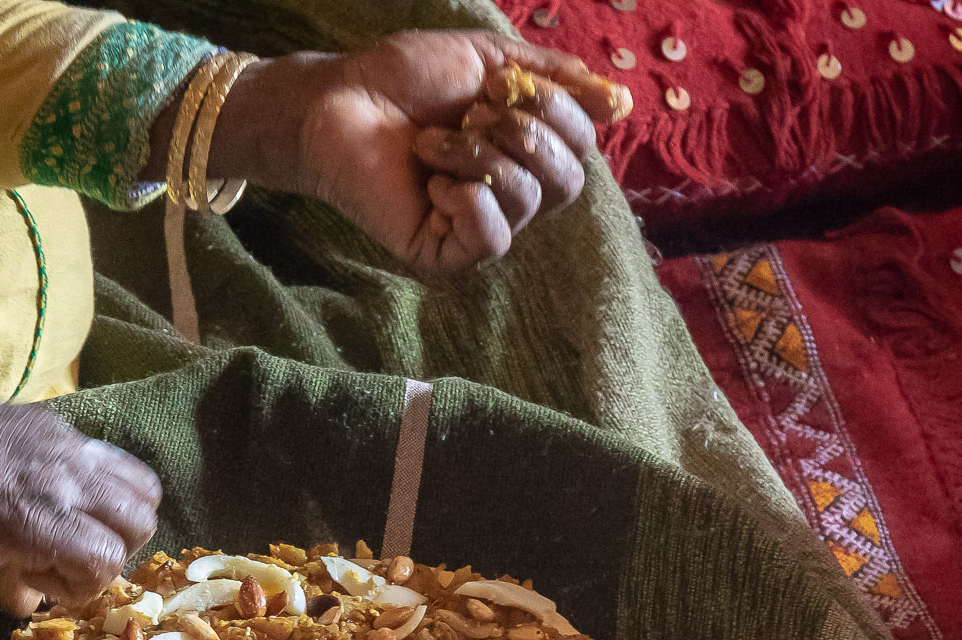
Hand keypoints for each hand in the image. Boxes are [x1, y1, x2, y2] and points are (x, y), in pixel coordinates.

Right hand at [0, 359, 159, 613]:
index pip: (123, 475)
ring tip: (45, 577)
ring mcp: (55, 485)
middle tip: (62, 565)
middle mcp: (65, 452)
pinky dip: (75, 586)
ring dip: (98, 566)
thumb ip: (8, 501)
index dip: (105, 520)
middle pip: (143, 504)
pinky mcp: (36, 522)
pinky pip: (99, 561)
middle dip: (113, 545)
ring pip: (133, 531)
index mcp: (50, 435)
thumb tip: (20, 567)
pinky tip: (27, 584)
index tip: (62, 542)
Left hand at [184, 34, 629, 273]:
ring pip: (526, 205)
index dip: (559, 114)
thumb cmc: (406, 79)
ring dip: (482, 158)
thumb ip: (555, 79)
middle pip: (568, 184)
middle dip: (526, 136)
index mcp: (525, 153)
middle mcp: (510, 196)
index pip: (581, 150)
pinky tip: (433, 185)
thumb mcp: (492, 61)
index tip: (503, 86)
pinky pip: (491, 239)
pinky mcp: (444, 256)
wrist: (342, 102)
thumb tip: (620, 102)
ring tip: (434, 142)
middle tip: (473, 114)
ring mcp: (477, 229)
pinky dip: (469, 201)